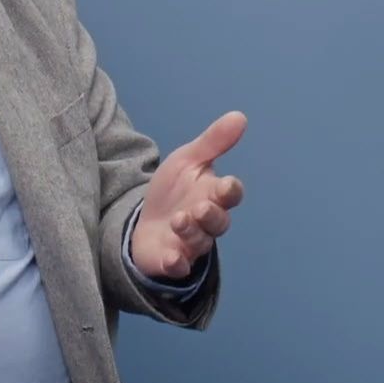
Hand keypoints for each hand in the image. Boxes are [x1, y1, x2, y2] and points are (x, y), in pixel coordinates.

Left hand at [130, 111, 246, 279]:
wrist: (143, 220)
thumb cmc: (173, 191)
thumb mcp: (188, 160)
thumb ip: (213, 141)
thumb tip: (240, 116)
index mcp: (213, 195)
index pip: (230, 195)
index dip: (230, 191)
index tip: (226, 186)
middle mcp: (207, 222)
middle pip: (219, 222)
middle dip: (211, 215)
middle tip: (199, 207)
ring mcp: (191, 243)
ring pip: (200, 242)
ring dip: (191, 232)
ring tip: (178, 220)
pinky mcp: (172, 260)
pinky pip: (179, 266)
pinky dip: (177, 263)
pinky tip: (172, 257)